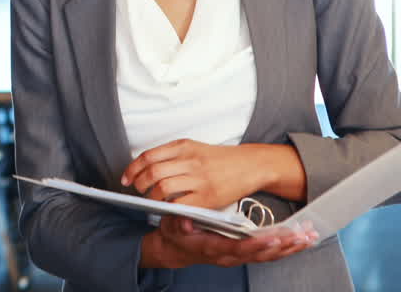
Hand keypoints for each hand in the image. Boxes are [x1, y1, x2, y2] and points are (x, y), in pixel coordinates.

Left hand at [122, 140, 305, 208]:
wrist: (251, 165)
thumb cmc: (219, 159)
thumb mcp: (194, 148)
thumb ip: (171, 155)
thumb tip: (143, 168)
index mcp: (183, 146)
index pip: (148, 156)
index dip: (132, 169)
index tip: (126, 178)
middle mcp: (190, 161)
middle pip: (152, 173)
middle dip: (139, 184)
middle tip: (138, 190)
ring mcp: (200, 179)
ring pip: (163, 188)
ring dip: (151, 197)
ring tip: (152, 200)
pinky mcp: (209, 197)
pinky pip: (181, 204)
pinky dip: (169, 208)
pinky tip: (167, 208)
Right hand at [141, 215, 316, 268]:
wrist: (177, 250)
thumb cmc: (177, 236)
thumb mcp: (171, 226)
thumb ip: (178, 224)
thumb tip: (185, 222)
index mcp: (214, 248)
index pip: (239, 248)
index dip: (257, 244)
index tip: (274, 236)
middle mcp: (230, 256)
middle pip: (261, 254)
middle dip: (284, 245)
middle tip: (302, 235)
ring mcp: (239, 257)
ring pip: (269, 256)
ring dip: (291, 248)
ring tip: (308, 237)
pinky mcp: (245, 255)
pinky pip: (270, 255)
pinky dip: (287, 249)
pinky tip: (300, 241)